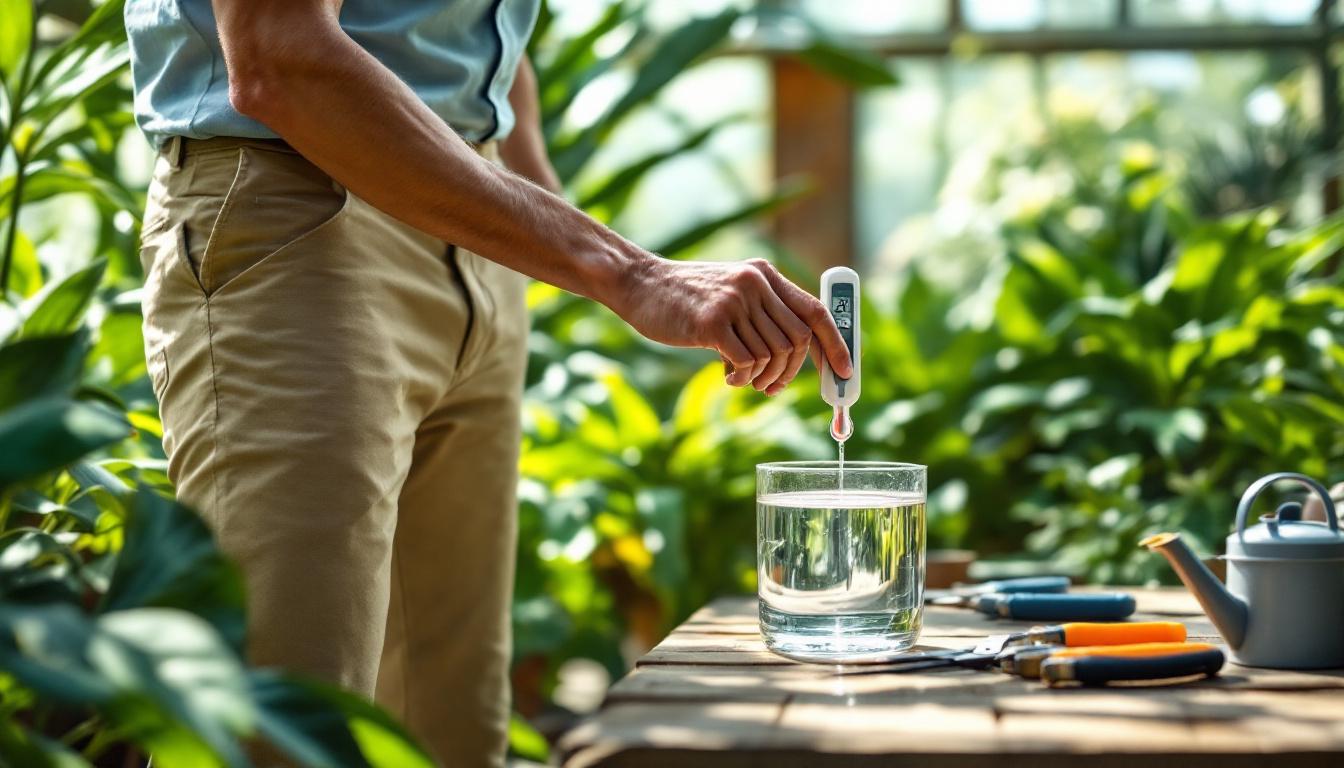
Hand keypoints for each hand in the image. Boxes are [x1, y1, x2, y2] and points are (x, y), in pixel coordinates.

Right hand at [614, 256, 852, 393]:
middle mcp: (754, 283)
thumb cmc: (685, 299)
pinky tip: (727, 375)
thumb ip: (761, 315)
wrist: (639, 285)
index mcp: (764, 274)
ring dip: (762, 377)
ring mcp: (734, 301)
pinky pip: (747, 362)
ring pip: (774, 354)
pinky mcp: (712, 322)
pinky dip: (743, 377)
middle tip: (772, 386)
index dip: (835, 344)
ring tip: (742, 378)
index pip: (815, 311)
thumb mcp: (731, 294)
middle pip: (797, 340)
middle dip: (790, 372)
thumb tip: (794, 359)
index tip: (845, 372)